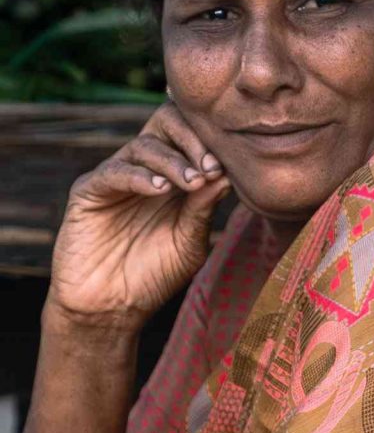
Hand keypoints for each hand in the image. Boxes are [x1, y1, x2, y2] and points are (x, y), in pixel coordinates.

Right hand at [47, 103, 229, 327]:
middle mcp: (146, 169)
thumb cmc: (155, 276)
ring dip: (172, 161)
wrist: (112, 309)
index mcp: (174, 176)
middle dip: (192, 139)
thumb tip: (227, 173)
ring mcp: (117, 177)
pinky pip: (114, 172)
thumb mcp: (190, 243)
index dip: (210, 144)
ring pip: (144, 145)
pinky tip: (159, 190)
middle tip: (209, 167)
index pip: (192, 136)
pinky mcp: (89, 191)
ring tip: (192, 183)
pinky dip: (139, 176)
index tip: (225, 168)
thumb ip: (204, 209)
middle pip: (166, 123)